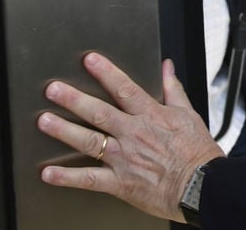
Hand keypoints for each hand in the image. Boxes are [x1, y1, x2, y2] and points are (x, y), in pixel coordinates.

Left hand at [38, 54, 224, 220]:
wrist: (200, 185)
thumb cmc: (197, 153)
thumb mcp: (189, 114)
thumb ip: (173, 89)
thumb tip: (167, 68)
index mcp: (152, 116)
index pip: (125, 89)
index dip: (106, 72)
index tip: (90, 60)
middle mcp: (134, 134)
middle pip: (100, 113)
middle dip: (74, 99)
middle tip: (54, 89)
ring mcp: (124, 158)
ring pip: (90, 141)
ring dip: (64, 131)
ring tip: (45, 121)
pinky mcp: (119, 182)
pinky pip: (89, 179)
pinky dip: (67, 177)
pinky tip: (48, 172)